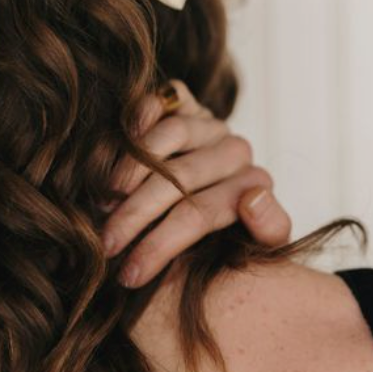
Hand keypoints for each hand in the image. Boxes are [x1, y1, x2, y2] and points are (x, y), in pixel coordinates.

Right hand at [100, 79, 290, 286]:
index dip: (159, 245)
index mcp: (253, 185)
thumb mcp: (252, 248)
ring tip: (104, 201)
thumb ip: (268, 229)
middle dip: (136, 215)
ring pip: (173, 134)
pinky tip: (118, 144)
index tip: (129, 274)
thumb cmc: (222, 237)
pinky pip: (168, 98)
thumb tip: (252, 198)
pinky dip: (142, 115)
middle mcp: (235, 150)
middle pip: (180, 178)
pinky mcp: (188, 102)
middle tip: (107, 242)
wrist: (211, 198)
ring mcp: (211, 123)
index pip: (200, 214)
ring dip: (132, 168)